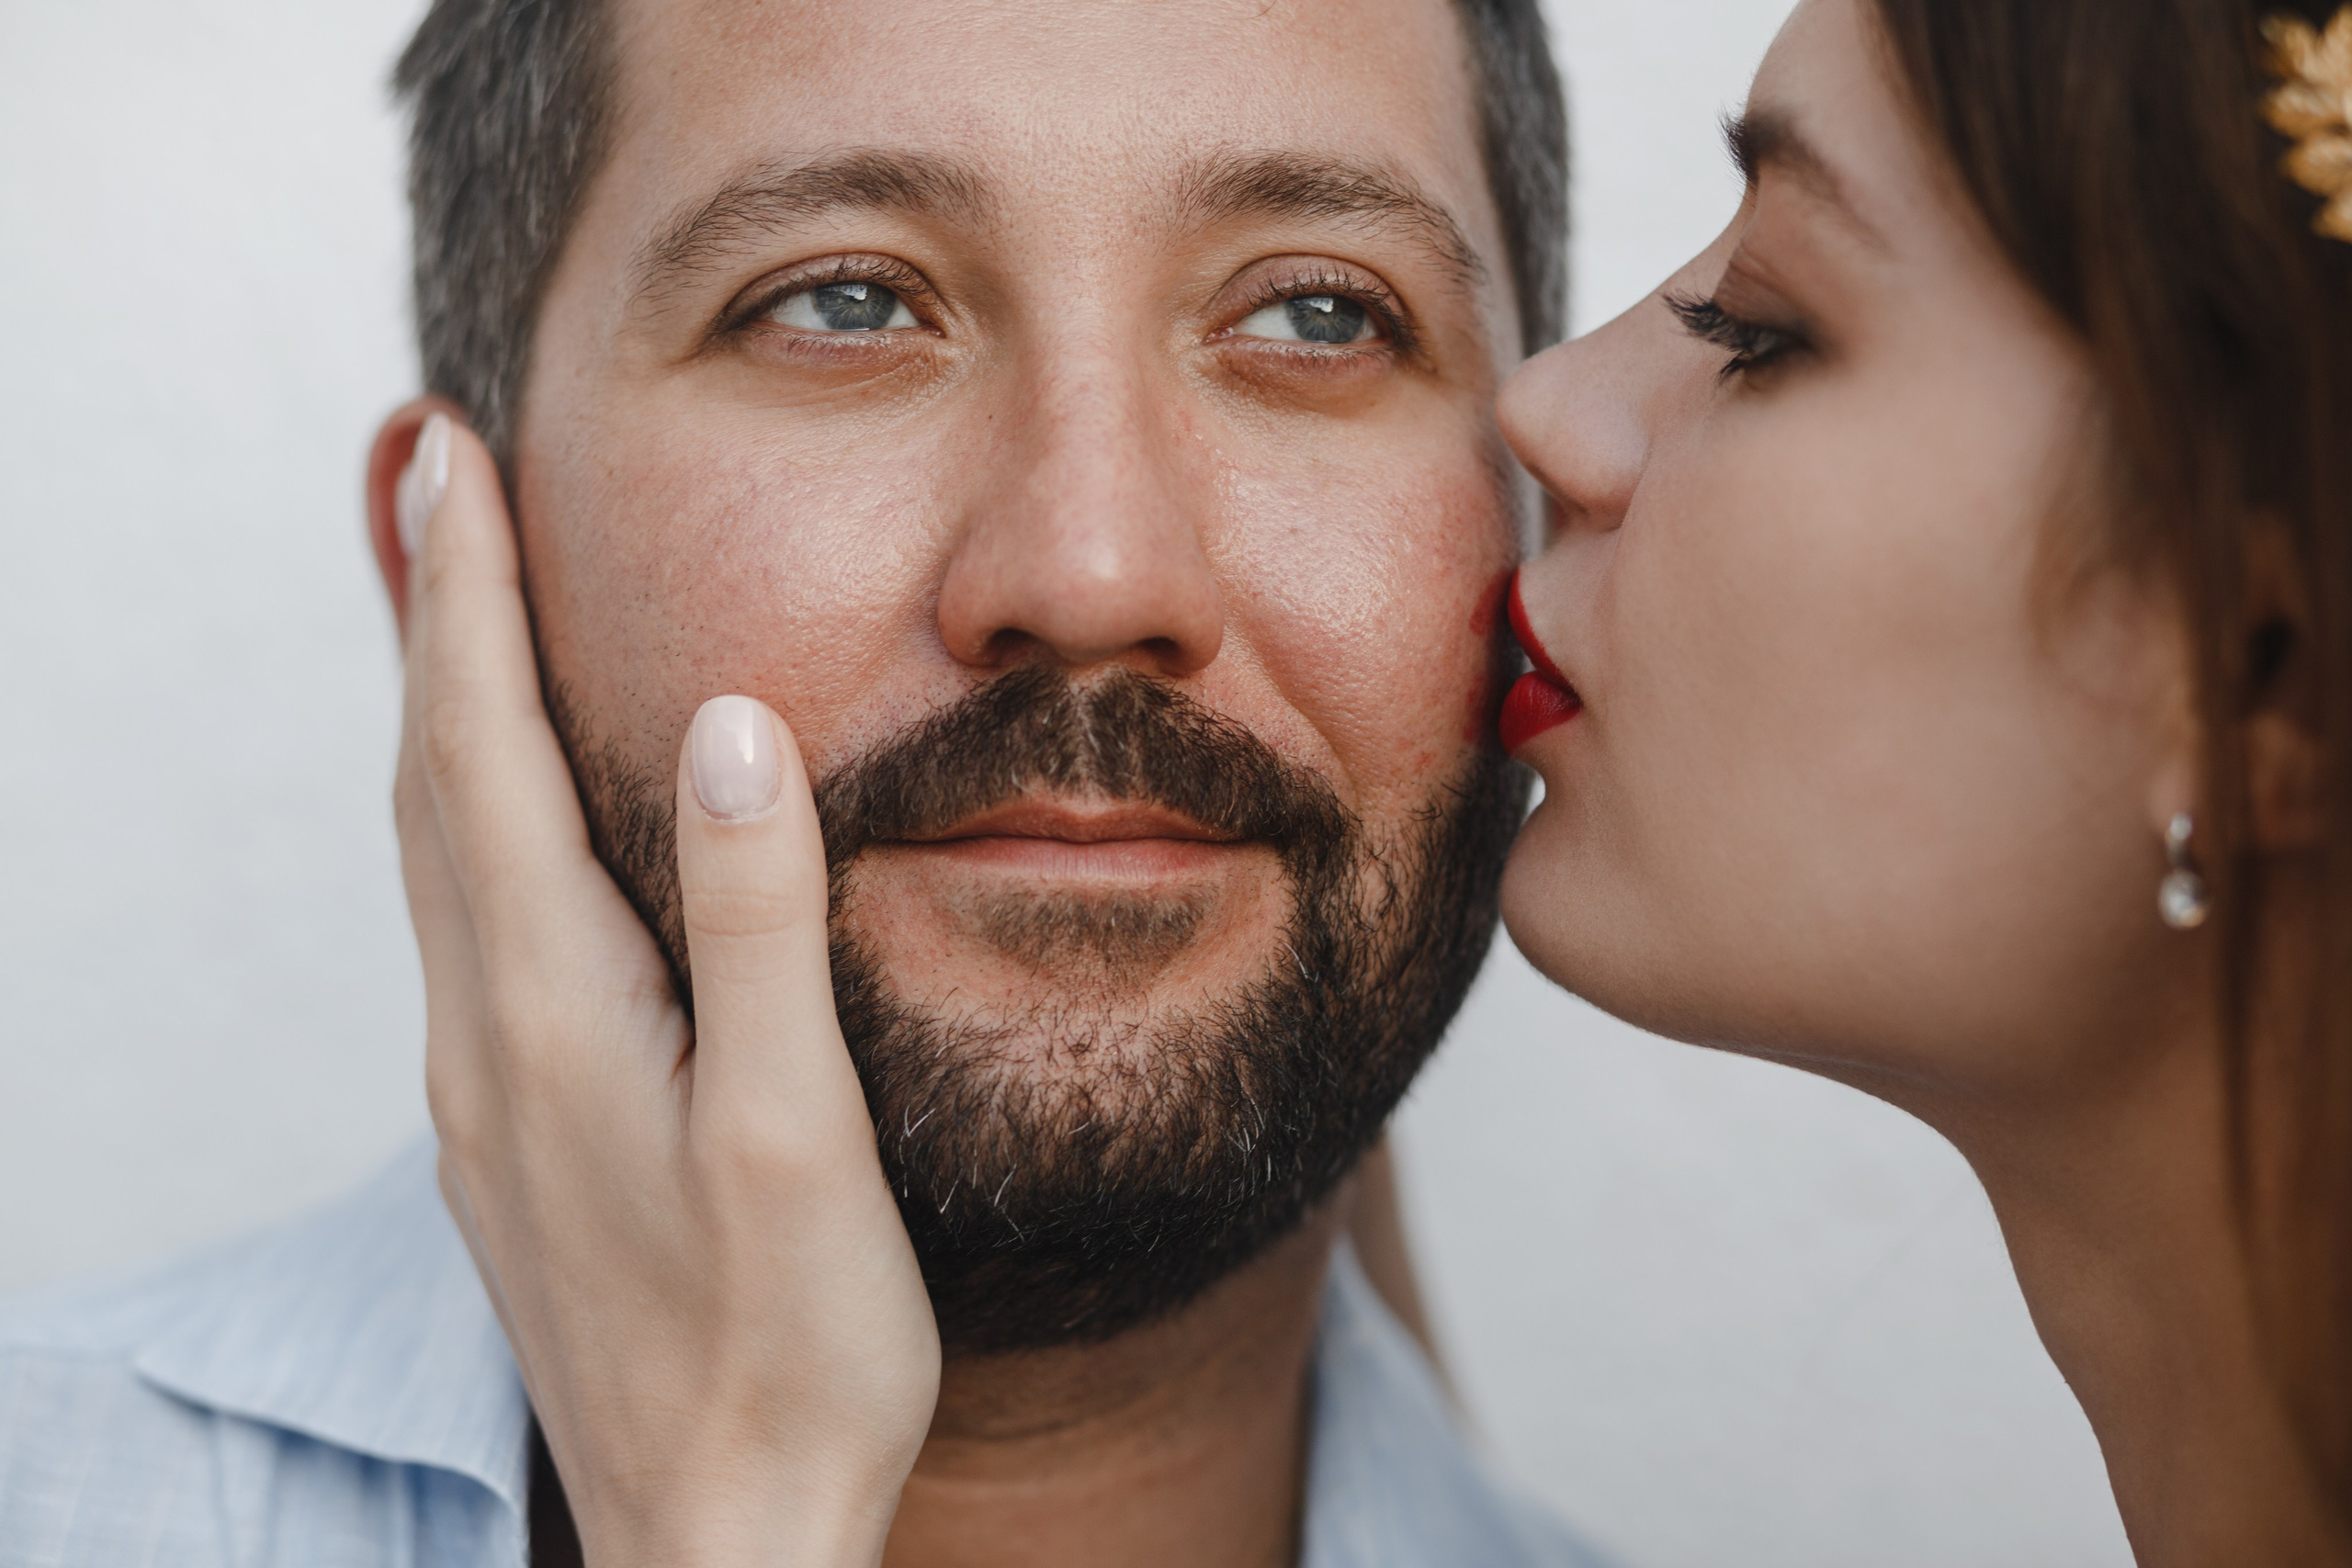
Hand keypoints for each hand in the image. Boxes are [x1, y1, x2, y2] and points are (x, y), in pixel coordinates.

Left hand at [386, 411, 938, 1566]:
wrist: (715, 1538)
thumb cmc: (787, 1352)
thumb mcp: (797, 1138)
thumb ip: (764, 928)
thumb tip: (738, 726)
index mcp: (552, 1013)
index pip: (482, 755)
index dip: (463, 597)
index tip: (451, 455)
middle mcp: (487, 1040)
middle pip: (431, 785)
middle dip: (429, 617)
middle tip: (433, 477)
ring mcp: (487, 1097)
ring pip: (436, 856)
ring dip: (438, 711)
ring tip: (452, 604)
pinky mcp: (515, 1139)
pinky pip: (465, 926)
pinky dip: (469, 814)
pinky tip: (505, 813)